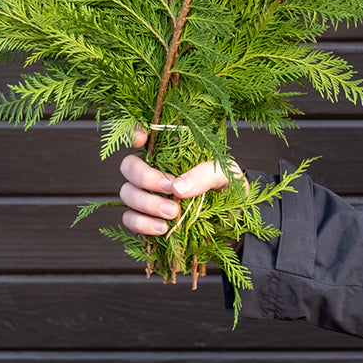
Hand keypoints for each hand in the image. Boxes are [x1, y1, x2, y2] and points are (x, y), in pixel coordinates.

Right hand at [119, 127, 241, 236]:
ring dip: (146, 204)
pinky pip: (130, 220)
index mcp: (170, 152)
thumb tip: (177, 188)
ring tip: (172, 214)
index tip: (141, 140)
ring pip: (127, 194)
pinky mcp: (146, 220)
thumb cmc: (228, 187)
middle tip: (171, 190)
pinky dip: (143, 224)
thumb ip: (204, 174)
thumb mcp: (225, 173)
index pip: (143, 137)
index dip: (133, 134)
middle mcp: (153, 171)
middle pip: (129, 167)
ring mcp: (147, 195)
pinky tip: (163, 228)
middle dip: (145, 178)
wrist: (235, 220)